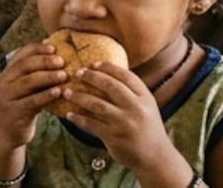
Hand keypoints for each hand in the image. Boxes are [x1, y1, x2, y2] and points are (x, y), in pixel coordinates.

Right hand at [0, 43, 66, 149]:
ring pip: (28, 82)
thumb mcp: (19, 90)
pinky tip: (58, 92)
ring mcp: (7, 97)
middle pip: (24, 66)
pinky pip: (32, 101)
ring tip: (64, 75)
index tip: (54, 47)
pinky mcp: (14, 112)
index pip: (20, 55)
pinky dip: (46, 95)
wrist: (1, 136)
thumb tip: (54, 59)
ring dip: (48, 77)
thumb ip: (30, 77)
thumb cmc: (16, 109)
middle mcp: (3, 83)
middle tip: (62, 61)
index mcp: (6, 74)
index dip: (37, 49)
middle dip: (44, 61)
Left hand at [62, 61, 176, 171]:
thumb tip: (106, 74)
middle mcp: (136, 109)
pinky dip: (78, 118)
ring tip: (66, 92)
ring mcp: (125, 123)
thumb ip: (131, 93)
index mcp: (145, 98)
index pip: (126, 76)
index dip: (109, 67)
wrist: (156, 158)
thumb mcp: (147, 107)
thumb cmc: (147, 128)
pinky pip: (91, 124)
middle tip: (77, 72)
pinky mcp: (114, 137)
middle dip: (92, 76)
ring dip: (79, 96)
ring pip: (97, 104)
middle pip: (110, 86)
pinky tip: (69, 115)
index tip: (94, 63)